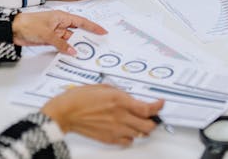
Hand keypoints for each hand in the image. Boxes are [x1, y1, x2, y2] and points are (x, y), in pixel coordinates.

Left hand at [11, 10, 105, 54]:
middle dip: (87, 38)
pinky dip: (67, 50)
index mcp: (62, 17)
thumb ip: (61, 44)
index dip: (93, 27)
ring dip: (76, 46)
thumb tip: (73, 51)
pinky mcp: (50, 39)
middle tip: (98, 45)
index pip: (81, 22)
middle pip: (77, 32)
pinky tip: (72, 55)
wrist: (13, 29)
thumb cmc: (29, 25)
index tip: (102, 32)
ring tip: (87, 53)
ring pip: (70, 40)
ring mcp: (55, 32)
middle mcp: (60, 24)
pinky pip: (62, 45)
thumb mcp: (47, 34)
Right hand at [41, 85, 164, 145]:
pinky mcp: (109, 139)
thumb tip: (131, 99)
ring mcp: (115, 130)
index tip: (160, 104)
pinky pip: (128, 141)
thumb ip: (121, 93)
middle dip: (153, 120)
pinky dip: (131, 136)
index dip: (158, 107)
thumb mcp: (104, 87)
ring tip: (139, 121)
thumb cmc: (80, 97)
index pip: (147, 109)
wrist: (66, 112)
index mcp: (120, 101)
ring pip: (140, 134)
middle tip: (152, 115)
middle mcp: (120, 116)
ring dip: (143, 128)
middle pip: (148, 125)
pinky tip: (127, 130)